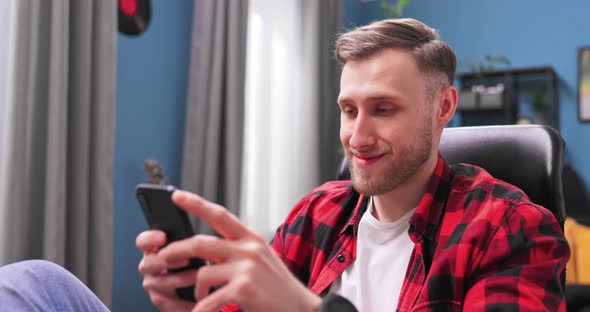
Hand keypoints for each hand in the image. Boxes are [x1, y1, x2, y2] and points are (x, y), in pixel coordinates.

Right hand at [136, 230, 196, 310]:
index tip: (163, 237)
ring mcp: (153, 285)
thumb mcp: (195, 251)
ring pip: (159, 283)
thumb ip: (192, 245)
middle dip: (165, 261)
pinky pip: (166, 302)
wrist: (202, 289)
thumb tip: (199, 241)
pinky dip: (182, 300)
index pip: (143, 242)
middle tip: (185, 260)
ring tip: (197, 276)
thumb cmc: (198, 263)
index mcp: (155, 250)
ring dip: (179, 279)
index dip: (149, 239)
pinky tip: (195, 297)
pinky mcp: (160, 301)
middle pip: (148, 263)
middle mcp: (149, 267)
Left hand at [158, 190, 321, 311]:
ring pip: (201, 273)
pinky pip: (207, 300)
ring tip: (199, 298)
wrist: (300, 308)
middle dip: (175, 251)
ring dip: (194, 289)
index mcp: (251, 237)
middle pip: (200, 243)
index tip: (176, 195)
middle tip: (162, 258)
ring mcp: (246, 268)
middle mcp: (248, 248)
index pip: (220, 214)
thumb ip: (237, 248)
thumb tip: (204, 248)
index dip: (196, 203)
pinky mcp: (242, 289)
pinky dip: (200, 310)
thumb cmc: (277, 286)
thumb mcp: (262, 257)